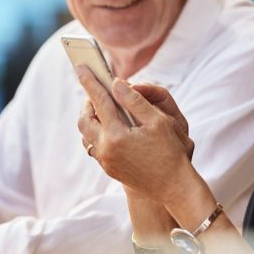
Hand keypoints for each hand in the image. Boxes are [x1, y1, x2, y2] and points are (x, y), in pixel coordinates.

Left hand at [76, 65, 197, 204]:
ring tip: (103, 106)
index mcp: (117, 136)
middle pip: (84, 119)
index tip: (81, 66)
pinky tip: (109, 126)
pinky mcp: (109, 169)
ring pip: (86, 134)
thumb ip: (134, 100)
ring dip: (90, 118)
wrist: (173, 187)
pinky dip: (97, 132)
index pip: (99, 101)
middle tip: (97, 90)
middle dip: (87, 102)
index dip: (90, 81)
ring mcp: (105, 161)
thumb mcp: (158, 121)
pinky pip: (94, 146)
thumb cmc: (170, 152)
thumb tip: (116, 83)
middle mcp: (105, 150)